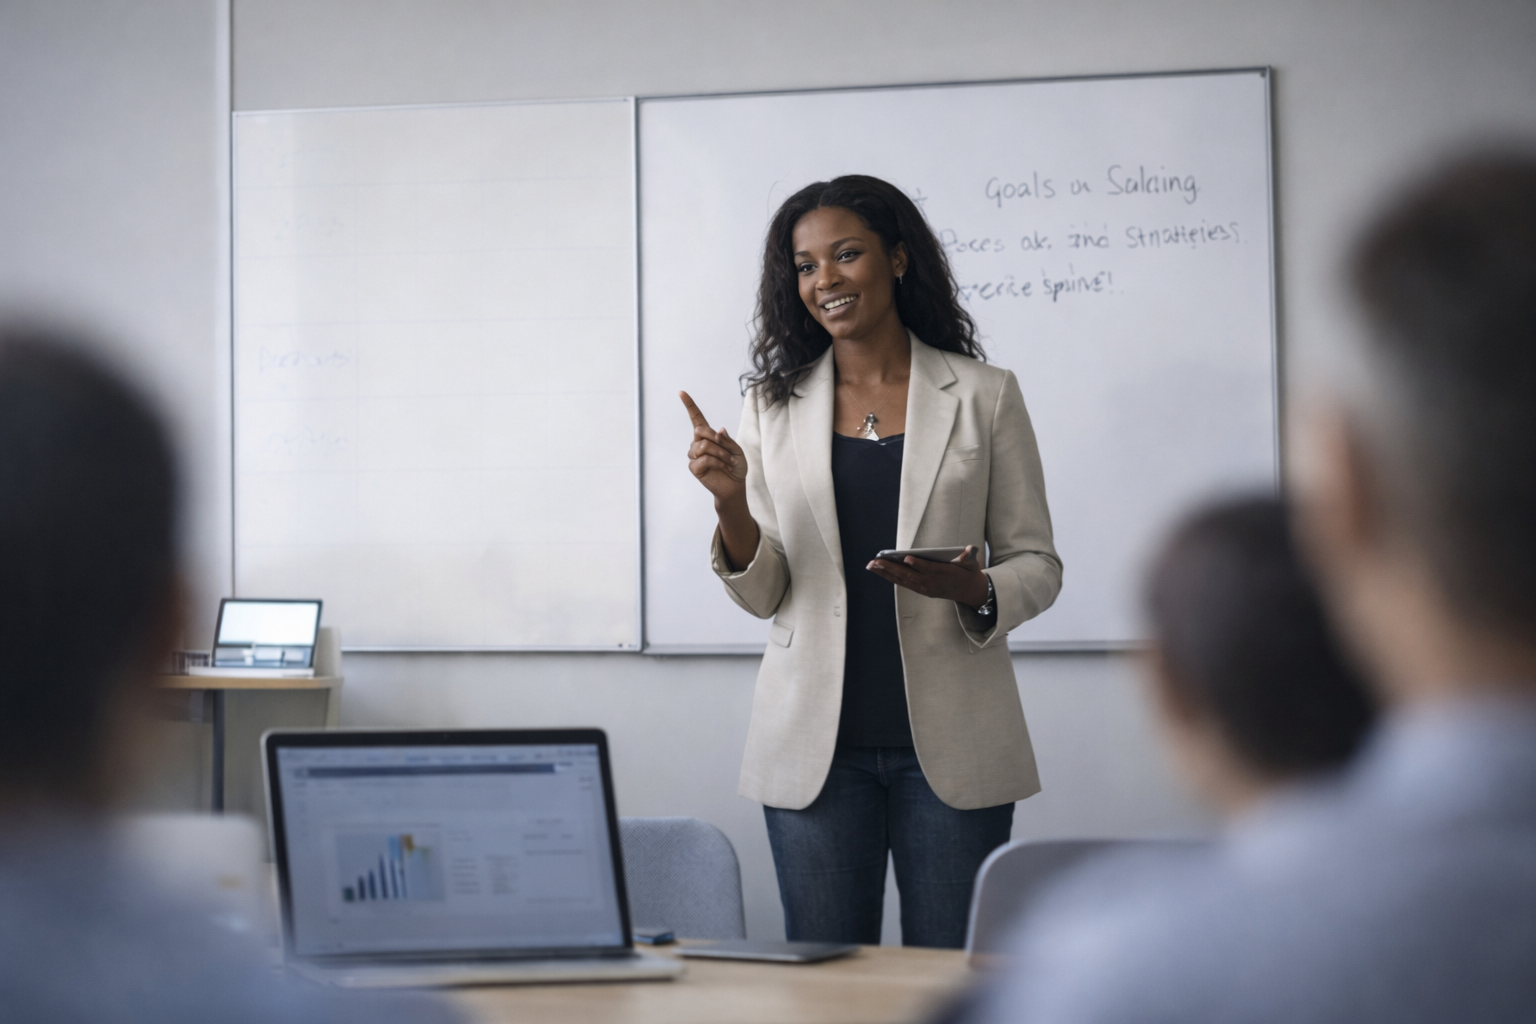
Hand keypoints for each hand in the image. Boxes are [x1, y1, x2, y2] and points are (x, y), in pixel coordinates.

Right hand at [681, 391, 747, 505]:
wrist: (735, 485)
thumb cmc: (736, 466)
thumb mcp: (737, 450)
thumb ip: (728, 440)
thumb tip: (719, 430)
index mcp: (709, 436)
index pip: (696, 418)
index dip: (689, 405)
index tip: (681, 392)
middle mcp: (698, 443)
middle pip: (700, 430)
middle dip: (716, 440)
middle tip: (728, 452)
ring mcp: (695, 456)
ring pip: (703, 446)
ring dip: (720, 453)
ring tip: (727, 461)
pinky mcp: (694, 468)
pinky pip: (703, 459)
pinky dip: (716, 462)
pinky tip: (721, 467)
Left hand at [866, 545, 990, 607]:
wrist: (968, 592)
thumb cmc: (967, 573)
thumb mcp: (972, 564)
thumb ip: (969, 557)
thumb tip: (970, 549)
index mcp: (943, 575)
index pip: (929, 569)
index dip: (918, 564)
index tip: (907, 558)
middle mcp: (931, 583)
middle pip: (909, 575)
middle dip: (892, 568)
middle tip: (876, 561)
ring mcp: (924, 588)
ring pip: (902, 580)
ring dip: (885, 573)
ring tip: (871, 565)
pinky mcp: (920, 589)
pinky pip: (903, 583)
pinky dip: (890, 576)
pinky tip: (879, 570)